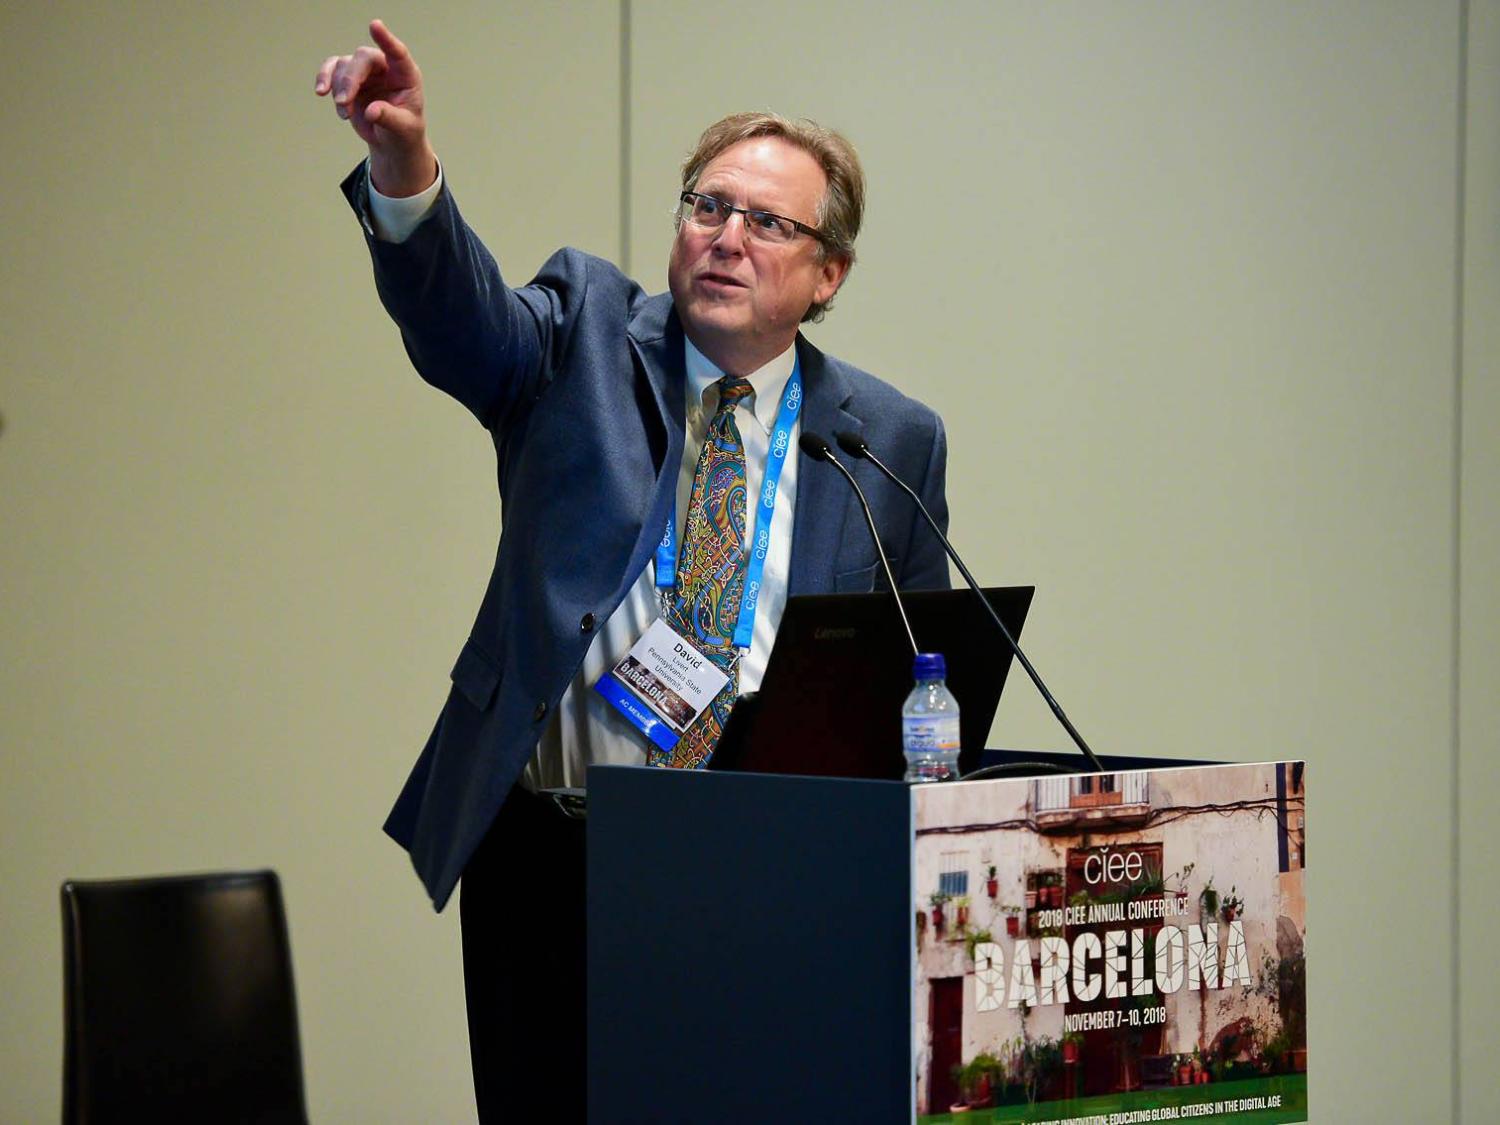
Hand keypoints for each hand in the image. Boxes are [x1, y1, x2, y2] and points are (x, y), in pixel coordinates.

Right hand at [314, 19, 436, 196]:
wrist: (390, 140)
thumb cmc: (404, 131)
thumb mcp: (403, 129)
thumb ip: (389, 118)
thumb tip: (371, 112)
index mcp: (405, 75)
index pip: (397, 53)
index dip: (386, 39)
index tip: (374, 25)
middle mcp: (384, 67)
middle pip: (362, 58)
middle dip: (350, 79)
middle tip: (344, 102)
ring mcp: (365, 71)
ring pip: (344, 65)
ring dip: (339, 89)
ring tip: (344, 113)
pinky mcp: (348, 79)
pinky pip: (331, 69)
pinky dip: (324, 79)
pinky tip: (321, 92)